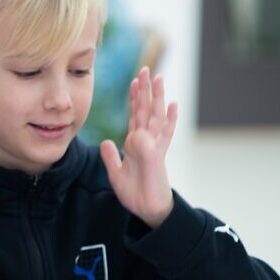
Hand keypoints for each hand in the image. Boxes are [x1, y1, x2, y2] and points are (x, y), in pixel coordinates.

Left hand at [99, 67, 176, 228]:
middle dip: (145, 91)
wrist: (147, 208)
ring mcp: (153, 146)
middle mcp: (146, 141)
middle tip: (145, 70)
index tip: (134, 82)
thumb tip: (106, 141)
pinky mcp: (157, 154)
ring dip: (157, 97)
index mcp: (135, 144)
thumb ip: (110, 157)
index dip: (135, 100)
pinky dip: (169, 120)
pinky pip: (163, 134)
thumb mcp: (115, 173)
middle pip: (146, 111)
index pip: (135, 116)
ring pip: (156, 116)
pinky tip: (173, 105)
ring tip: (158, 78)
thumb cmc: (134, 192)